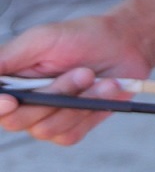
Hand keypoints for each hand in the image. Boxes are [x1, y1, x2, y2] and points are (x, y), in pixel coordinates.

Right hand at [0, 15, 152, 145]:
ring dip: (76, 100)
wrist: (124, 43)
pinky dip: (91, 109)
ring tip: (94, 76)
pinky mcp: (71, 128)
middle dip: (53, 96)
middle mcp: (22, 105)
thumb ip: (5, 59)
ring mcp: (45, 119)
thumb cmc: (80, 37)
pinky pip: (69, 134)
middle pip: (15, 122)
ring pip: (46, 129)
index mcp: (8, 83)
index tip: (11, 101)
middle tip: (82, 72)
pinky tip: (105, 89)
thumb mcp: (40, 40)